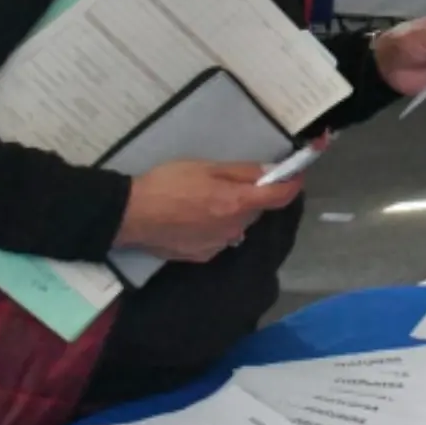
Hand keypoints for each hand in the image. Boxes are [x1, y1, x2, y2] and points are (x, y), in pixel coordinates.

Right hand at [115, 161, 302, 262]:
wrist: (130, 215)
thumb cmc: (168, 184)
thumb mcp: (206, 167)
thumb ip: (243, 172)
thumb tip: (272, 173)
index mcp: (237, 204)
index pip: (280, 198)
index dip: (292, 184)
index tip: (295, 175)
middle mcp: (234, 229)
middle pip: (255, 210)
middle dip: (250, 196)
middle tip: (226, 181)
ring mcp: (218, 246)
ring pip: (237, 225)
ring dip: (231, 212)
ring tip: (202, 199)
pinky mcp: (202, 256)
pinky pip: (219, 238)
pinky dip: (214, 227)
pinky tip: (191, 218)